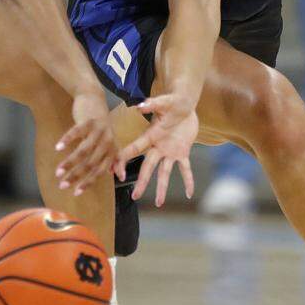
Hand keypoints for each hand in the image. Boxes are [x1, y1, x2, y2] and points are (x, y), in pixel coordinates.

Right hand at [52, 91, 116, 194]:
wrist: (94, 98)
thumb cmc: (100, 124)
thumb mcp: (110, 141)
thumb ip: (114, 158)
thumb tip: (119, 176)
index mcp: (112, 149)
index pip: (100, 171)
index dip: (88, 182)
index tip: (76, 192)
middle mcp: (108, 141)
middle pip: (90, 163)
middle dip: (75, 176)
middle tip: (62, 184)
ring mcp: (98, 130)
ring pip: (83, 151)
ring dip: (69, 163)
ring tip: (58, 171)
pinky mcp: (88, 120)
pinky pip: (76, 132)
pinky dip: (66, 141)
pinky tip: (57, 148)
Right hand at [114, 92, 197, 207]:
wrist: (185, 103)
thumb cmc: (173, 101)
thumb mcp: (165, 102)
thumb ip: (152, 104)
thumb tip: (139, 106)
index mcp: (151, 136)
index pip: (134, 149)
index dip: (123, 160)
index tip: (115, 172)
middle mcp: (158, 146)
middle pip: (147, 167)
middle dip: (141, 181)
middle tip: (134, 196)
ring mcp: (170, 151)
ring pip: (164, 173)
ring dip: (161, 187)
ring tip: (158, 203)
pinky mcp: (182, 151)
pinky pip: (185, 169)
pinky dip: (188, 180)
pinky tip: (190, 192)